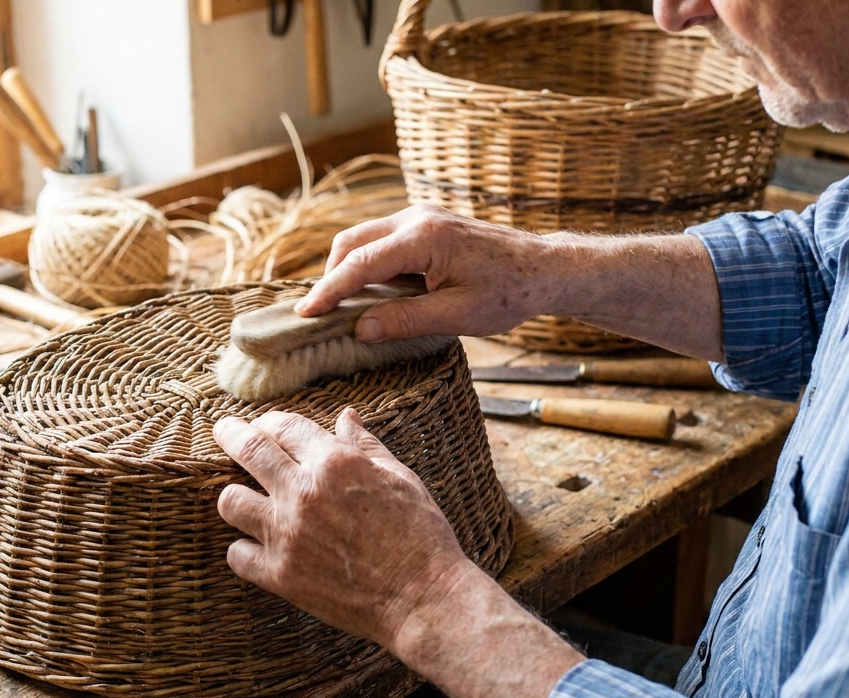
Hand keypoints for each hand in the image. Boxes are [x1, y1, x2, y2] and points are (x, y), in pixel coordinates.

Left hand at [212, 408, 473, 649]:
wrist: (424, 599)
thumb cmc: (421, 534)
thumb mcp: (400, 478)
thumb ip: (365, 445)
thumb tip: (346, 416)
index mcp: (336, 462)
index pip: (283, 426)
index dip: (269, 422)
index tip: (263, 425)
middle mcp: (304, 492)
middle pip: (248, 450)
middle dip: (230, 433)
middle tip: (223, 431)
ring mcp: (288, 535)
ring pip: (230, 501)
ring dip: (236, 496)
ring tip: (243, 499)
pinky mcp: (280, 576)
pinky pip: (237, 554)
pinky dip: (244, 549)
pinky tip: (257, 547)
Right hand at [294, 204, 551, 341]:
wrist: (544, 269)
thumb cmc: (508, 293)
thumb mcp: (456, 316)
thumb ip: (404, 321)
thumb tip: (358, 330)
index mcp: (423, 238)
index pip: (359, 264)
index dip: (328, 290)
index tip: (304, 313)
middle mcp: (416, 218)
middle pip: (351, 242)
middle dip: (331, 277)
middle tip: (320, 314)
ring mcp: (420, 217)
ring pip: (363, 238)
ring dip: (348, 269)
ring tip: (341, 306)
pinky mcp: (425, 224)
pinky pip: (382, 240)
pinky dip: (367, 264)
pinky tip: (370, 292)